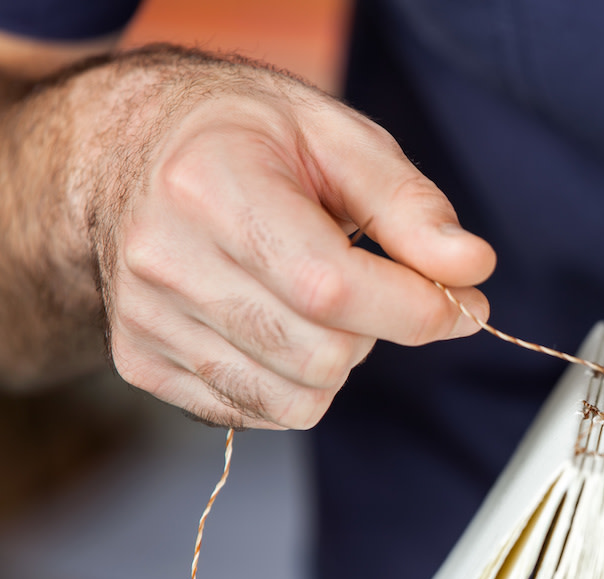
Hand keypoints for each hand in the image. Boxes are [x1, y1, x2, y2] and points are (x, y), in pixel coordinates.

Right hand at [93, 48, 493, 428]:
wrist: (130, 152)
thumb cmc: (246, 139)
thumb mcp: (340, 141)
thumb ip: (411, 208)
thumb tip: (472, 267)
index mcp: (210, 187)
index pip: (332, 289)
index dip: (415, 309)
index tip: (462, 301)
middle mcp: (163, 261)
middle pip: (321, 355)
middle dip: (378, 329)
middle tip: (372, 282)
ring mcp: (145, 319)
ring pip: (297, 399)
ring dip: (337, 359)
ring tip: (316, 296)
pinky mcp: (142, 362)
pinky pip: (259, 412)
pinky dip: (295, 381)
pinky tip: (280, 321)